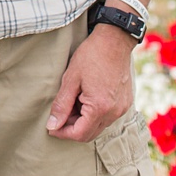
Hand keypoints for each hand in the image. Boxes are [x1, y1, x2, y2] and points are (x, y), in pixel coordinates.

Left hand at [46, 24, 135, 140]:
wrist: (114, 42)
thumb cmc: (90, 56)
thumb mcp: (70, 79)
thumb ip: (61, 104)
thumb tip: (52, 125)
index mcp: (100, 108)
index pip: (80, 134)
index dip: (63, 133)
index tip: (50, 127)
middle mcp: (114, 113)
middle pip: (90, 133)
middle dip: (71, 128)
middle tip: (57, 116)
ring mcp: (122, 108)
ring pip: (99, 126)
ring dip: (82, 121)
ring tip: (69, 103)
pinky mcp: (125, 103)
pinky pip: (107, 117)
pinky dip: (93, 114)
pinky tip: (82, 100)